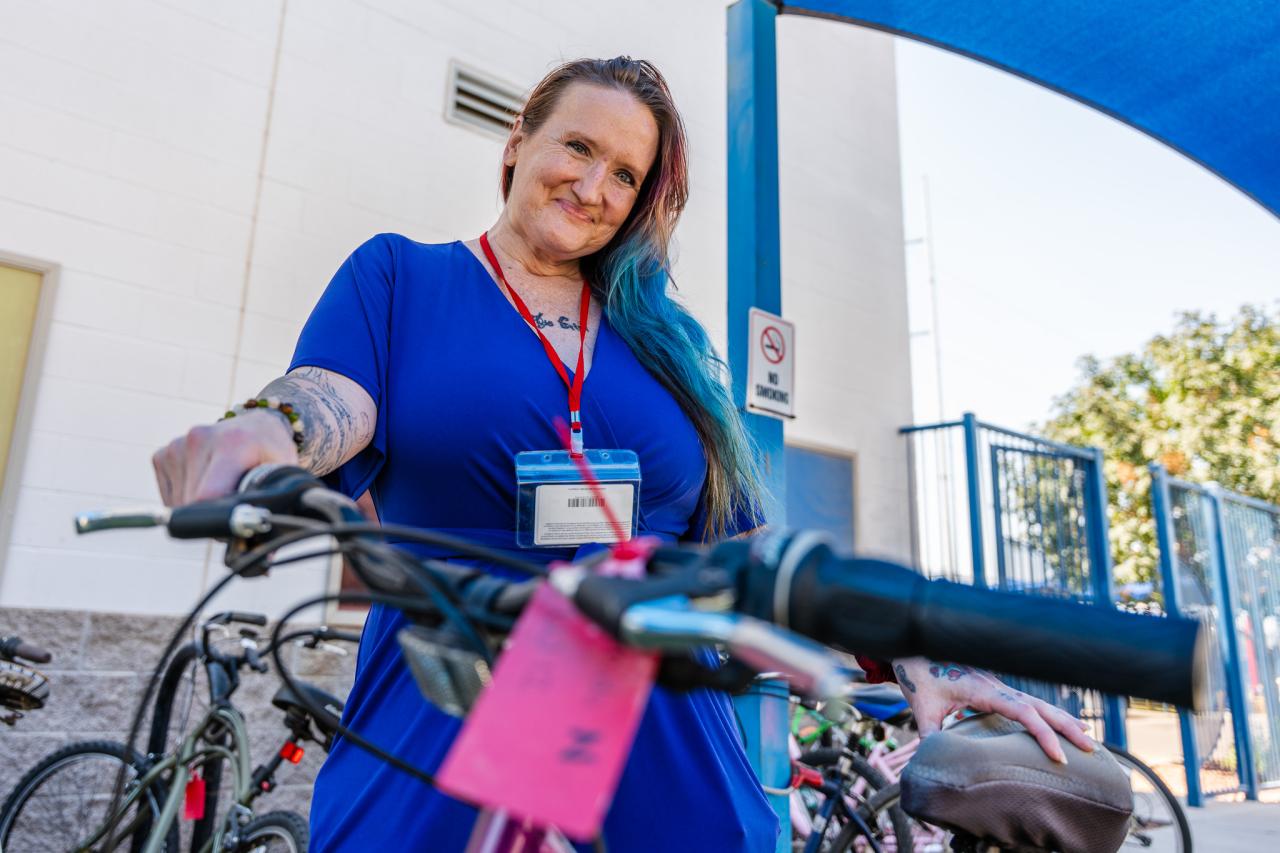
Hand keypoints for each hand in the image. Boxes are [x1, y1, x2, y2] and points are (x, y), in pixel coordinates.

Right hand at [152, 410, 298, 506]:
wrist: (255, 427)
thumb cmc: (271, 454)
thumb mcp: (283, 472)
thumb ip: (276, 502)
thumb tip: (265, 548)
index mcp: (232, 443)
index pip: (207, 495)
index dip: (219, 517)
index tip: (235, 519)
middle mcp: (199, 439)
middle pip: (192, 503)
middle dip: (211, 513)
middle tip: (234, 502)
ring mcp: (177, 445)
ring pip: (178, 503)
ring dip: (198, 506)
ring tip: (222, 488)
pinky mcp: (163, 455)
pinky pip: (169, 496)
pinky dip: (185, 499)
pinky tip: (206, 484)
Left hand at [892, 657, 1093, 763]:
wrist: (914, 650)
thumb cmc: (919, 677)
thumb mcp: (922, 707)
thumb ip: (930, 734)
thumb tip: (933, 762)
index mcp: (984, 689)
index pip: (1023, 712)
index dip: (1043, 734)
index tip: (1059, 757)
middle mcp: (997, 687)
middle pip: (1041, 706)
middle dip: (1067, 727)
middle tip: (1092, 750)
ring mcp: (998, 687)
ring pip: (1038, 704)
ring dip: (1062, 720)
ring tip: (1088, 741)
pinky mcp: (995, 691)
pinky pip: (1029, 704)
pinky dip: (1048, 715)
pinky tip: (1062, 726)